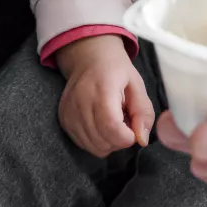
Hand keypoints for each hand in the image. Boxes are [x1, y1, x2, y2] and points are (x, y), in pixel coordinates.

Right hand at [55, 35, 154, 156]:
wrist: (88, 59)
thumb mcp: (137, 85)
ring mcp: (69, 112)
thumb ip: (143, 112)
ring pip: (93, 147)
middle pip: (102, 141)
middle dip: (120, 140)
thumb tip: (142, 140)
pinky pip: (83, 144)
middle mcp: (81, 102)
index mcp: (102, 89)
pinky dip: (96, 141)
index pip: (111, 127)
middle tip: (124, 122)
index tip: (133, 130)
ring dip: (108, 142)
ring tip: (112, 122)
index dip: (127, 137)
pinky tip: (100, 124)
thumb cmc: (116, 71)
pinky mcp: (63, 120)